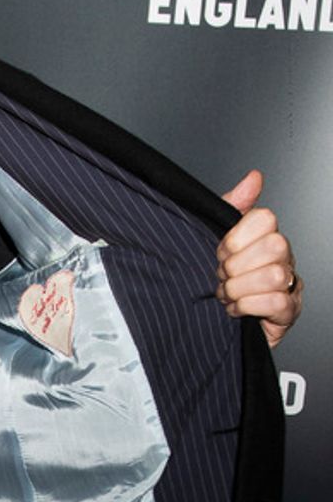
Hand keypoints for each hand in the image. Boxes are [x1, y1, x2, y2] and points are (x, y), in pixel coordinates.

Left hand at [216, 169, 301, 348]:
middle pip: (274, 245)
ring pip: (275, 275)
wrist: (212, 324)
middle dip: (238, 265)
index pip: (265, 218)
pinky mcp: (288, 312)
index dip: (237, 237)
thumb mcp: (216, 237)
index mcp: (265, 237)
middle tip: (223, 276)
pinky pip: (276, 302)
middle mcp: (283, 258)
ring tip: (228, 295)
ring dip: (240, 288)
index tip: (222, 252)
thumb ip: (233, 204)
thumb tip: (254, 177)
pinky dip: (249, 306)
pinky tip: (238, 309)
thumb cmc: (219, 279)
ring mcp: (289, 284)